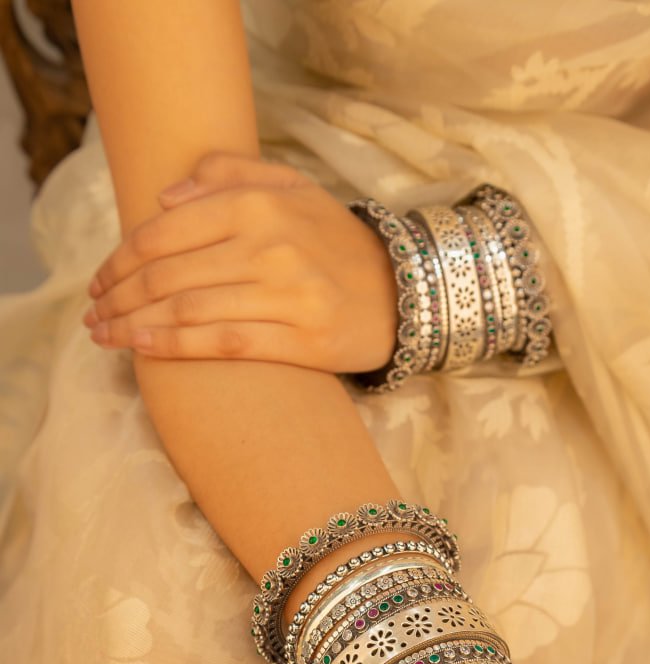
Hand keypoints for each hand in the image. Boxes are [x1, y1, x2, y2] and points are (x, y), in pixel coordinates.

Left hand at [82, 150, 398, 370]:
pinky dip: (174, 347)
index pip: (165, 231)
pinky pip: (223, 343)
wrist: (403, 293)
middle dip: (118, 297)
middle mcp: (270, 246)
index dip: (120, 259)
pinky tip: (142, 351)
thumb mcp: (292, 187)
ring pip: (187, 310)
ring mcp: (287, 295)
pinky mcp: (301, 341)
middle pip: (168, 275)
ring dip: (134, 325)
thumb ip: (229, 174)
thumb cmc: (335, 242)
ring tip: (105, 336)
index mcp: (260, 204)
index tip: (98, 281)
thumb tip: (165, 196)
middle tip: (93, 314)